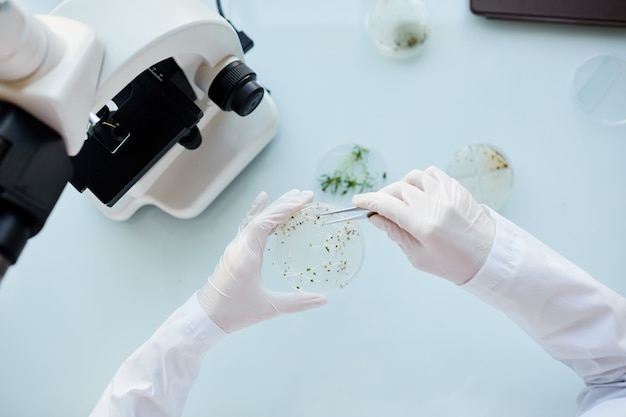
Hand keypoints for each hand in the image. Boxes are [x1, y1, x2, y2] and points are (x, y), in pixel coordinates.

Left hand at [197, 190, 327, 332]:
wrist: (206, 317)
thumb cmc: (234, 312)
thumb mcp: (268, 308)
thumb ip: (297, 303)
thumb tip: (324, 300)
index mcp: (246, 254)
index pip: (266, 222)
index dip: (286, 208)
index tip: (304, 199)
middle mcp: (240, 245)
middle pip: (263, 216)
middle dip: (285, 203)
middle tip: (306, 195)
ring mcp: (235, 246)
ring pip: (256, 219)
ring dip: (274, 207)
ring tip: (293, 196)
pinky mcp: (234, 251)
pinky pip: (248, 225)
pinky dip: (258, 212)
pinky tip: (262, 202)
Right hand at [352, 166, 495, 284]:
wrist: (488, 257)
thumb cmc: (451, 263)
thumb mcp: (417, 256)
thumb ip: (395, 233)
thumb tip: (375, 217)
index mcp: (423, 226)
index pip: (388, 205)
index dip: (369, 201)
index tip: (357, 201)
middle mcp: (435, 205)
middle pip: (398, 189)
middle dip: (385, 196)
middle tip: (381, 207)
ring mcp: (448, 193)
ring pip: (415, 177)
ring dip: (403, 186)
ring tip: (402, 200)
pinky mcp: (457, 188)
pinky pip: (433, 174)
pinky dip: (421, 181)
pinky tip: (421, 193)